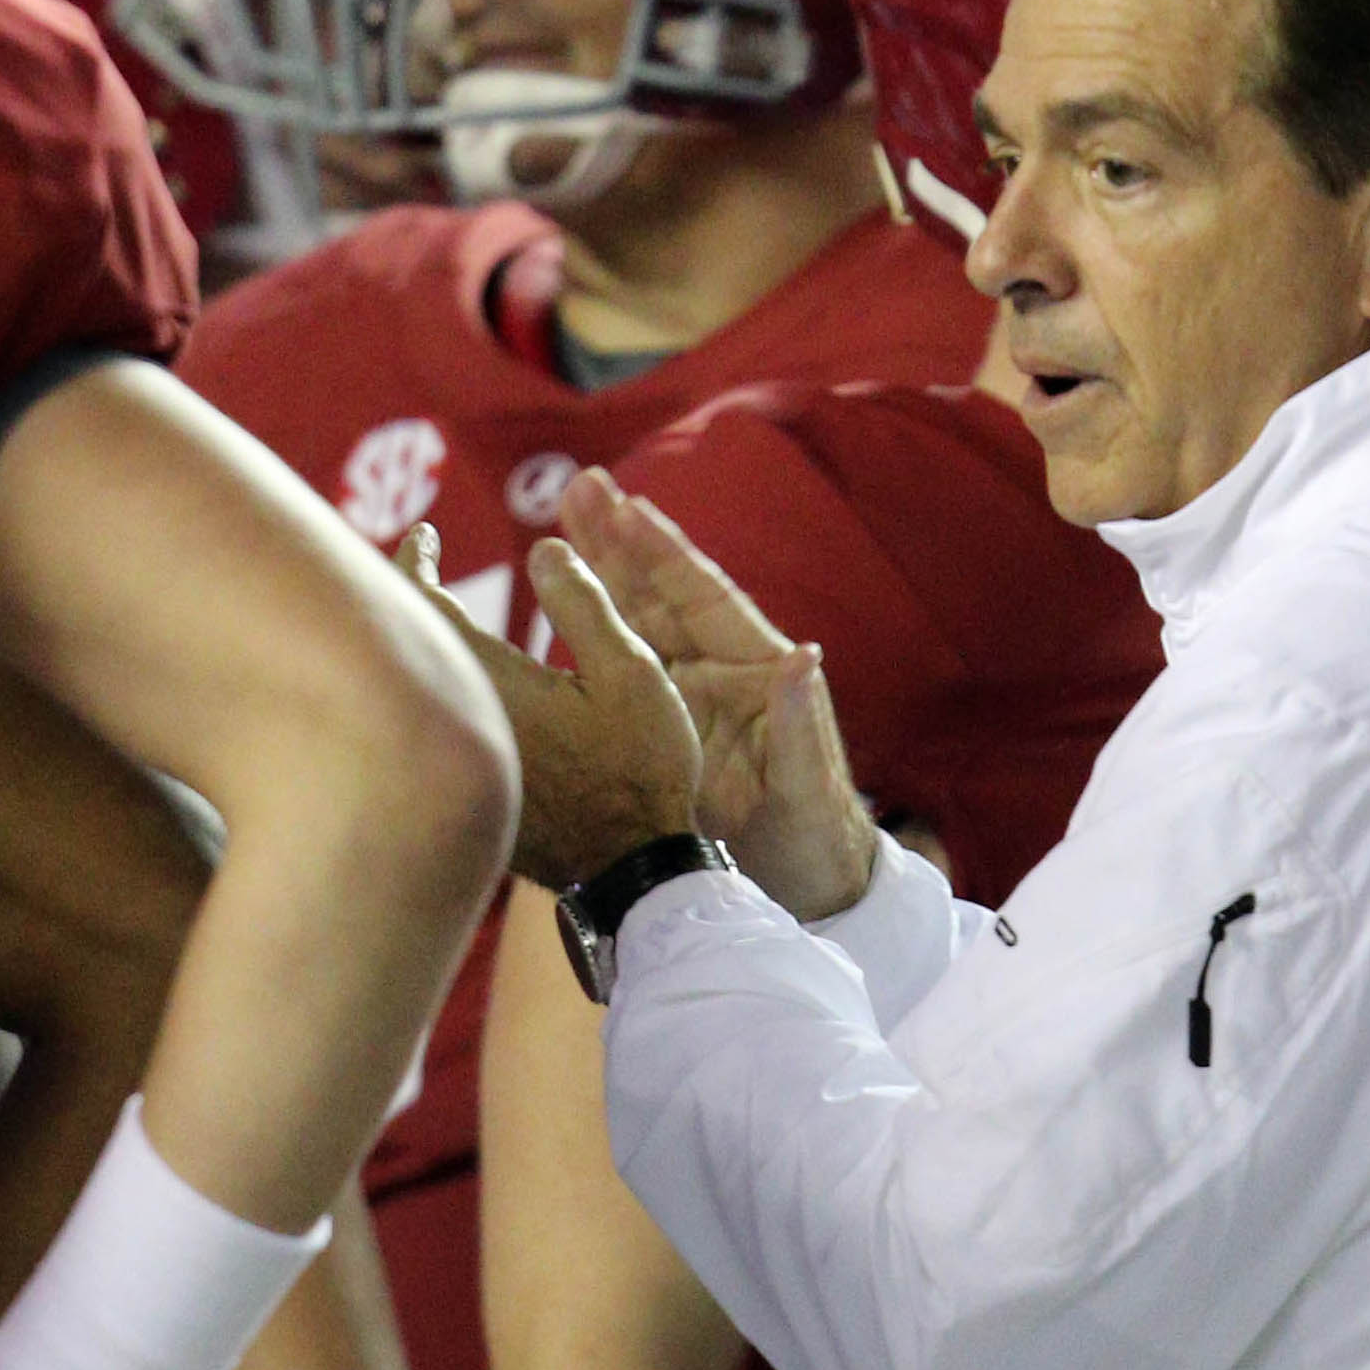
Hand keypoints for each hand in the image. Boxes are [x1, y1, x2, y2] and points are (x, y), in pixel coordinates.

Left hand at [399, 525, 701, 888]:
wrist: (627, 873)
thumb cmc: (637, 772)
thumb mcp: (631, 674)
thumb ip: (583, 604)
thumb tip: (543, 546)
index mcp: (488, 682)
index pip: (421, 603)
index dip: (415, 561)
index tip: (425, 536)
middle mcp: (452, 723)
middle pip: (399, 648)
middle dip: (403, 601)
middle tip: (418, 567)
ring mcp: (447, 767)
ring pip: (405, 692)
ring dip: (413, 649)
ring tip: (431, 619)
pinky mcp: (454, 798)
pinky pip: (419, 733)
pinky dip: (424, 696)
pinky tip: (452, 691)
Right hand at [555, 474, 876, 921]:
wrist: (807, 883)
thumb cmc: (817, 834)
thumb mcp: (807, 782)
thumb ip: (799, 721)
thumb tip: (802, 655)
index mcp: (754, 670)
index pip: (703, 597)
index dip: (665, 552)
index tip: (628, 506)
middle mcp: (716, 671)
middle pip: (659, 593)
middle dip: (620, 541)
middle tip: (580, 487)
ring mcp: (686, 697)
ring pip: (632, 621)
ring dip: (599, 570)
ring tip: (560, 520)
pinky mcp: (662, 728)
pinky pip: (617, 669)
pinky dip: (588, 631)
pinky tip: (552, 603)